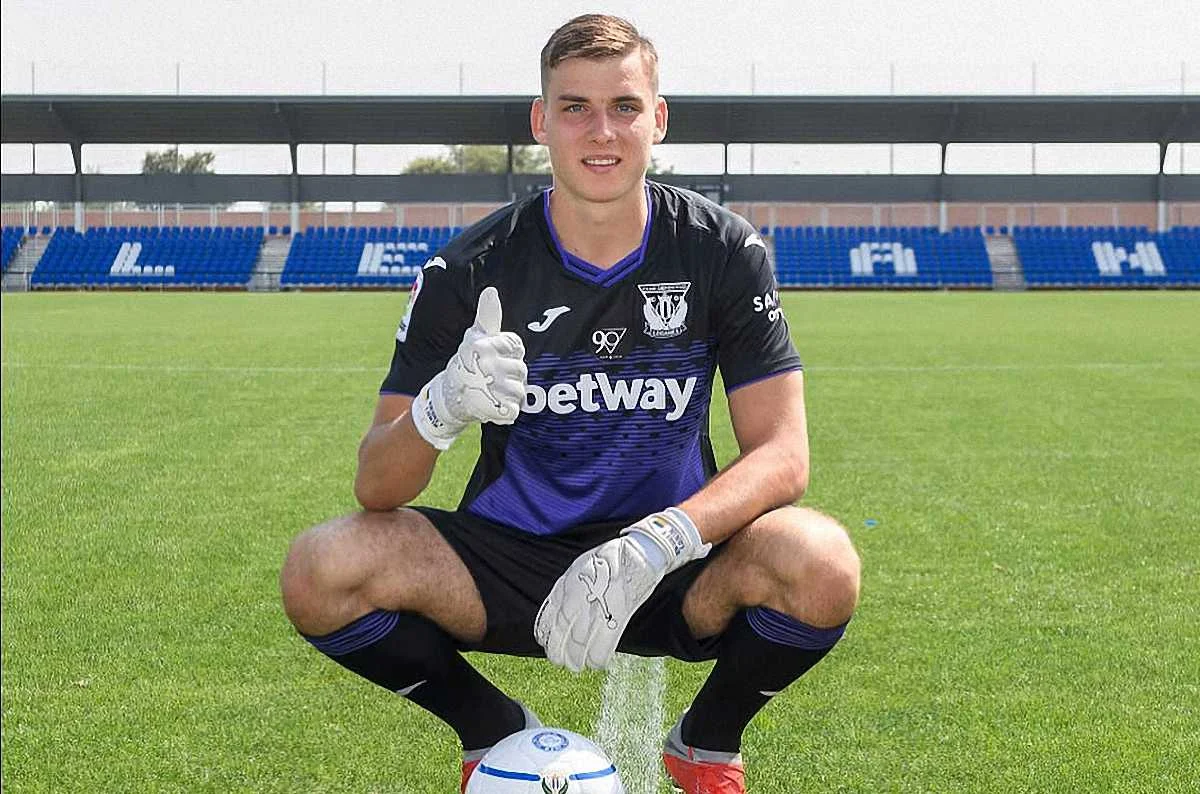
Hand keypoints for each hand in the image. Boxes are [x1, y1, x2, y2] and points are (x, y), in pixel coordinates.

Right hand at [411, 286, 527, 449]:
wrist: (448, 396)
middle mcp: (488, 366)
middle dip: (510, 375)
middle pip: (521, 369)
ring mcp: (494, 389)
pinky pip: (515, 409)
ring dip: (509, 393)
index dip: (508, 354)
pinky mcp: (499, 409)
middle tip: (491, 378)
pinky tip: (493, 406)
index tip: (492, 358)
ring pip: (520, 390)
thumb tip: (491, 290)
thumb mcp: (475, 337)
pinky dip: (506, 411)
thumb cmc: (467, 362)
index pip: (516, 346)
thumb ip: (488, 316)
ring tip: (491, 392)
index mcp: (485, 346)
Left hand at [534, 508, 710, 671]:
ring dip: (578, 658)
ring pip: (582, 641)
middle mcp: (580, 595)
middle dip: (560, 652)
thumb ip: (566, 589)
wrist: (640, 551)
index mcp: (568, 584)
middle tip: (562, 662)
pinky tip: (597, 664)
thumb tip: (556, 612)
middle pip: (564, 633)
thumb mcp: (579, 568)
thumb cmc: (609, 560)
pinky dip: (599, 657)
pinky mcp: (620, 612)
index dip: (547, 637)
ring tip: (577, 666)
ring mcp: (600, 604)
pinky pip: (605, 642)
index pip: (550, 618)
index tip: (547, 646)